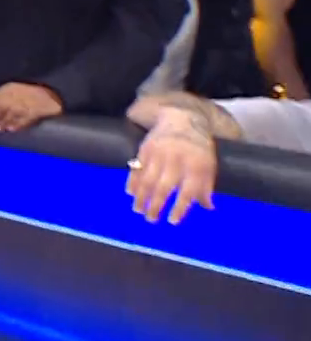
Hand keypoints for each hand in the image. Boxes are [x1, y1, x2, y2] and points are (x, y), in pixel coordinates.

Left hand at [0, 82, 62, 131]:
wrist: (56, 92)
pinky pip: (25, 119)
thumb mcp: (16, 90)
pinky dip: (17, 124)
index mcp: (12, 88)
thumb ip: (3, 97)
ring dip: (2, 121)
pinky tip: (11, 129)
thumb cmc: (33, 93)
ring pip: (11, 113)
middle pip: (0, 105)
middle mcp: (18, 94)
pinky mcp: (37, 111)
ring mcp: (28, 103)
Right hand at [127, 107, 217, 223]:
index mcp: (196, 165)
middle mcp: (177, 160)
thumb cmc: (198, 148)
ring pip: (147, 180)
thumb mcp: (208, 165)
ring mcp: (159, 154)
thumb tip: (208, 207)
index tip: (172, 221)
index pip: (187, 191)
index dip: (179, 208)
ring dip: (141, 197)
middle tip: (151, 219)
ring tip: (138, 210)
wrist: (181, 119)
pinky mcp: (145, 149)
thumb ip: (206, 186)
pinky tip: (131, 193)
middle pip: (164, 187)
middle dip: (155, 205)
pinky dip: (132, 182)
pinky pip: (137, 168)